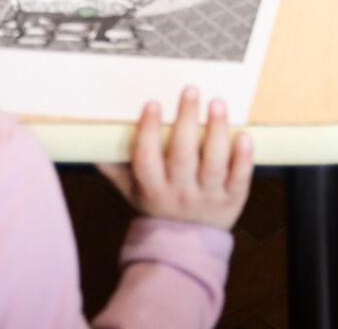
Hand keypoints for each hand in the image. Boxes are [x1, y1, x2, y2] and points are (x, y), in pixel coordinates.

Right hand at [98, 89, 253, 231]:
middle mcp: (180, 193)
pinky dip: (244, 158)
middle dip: (186, 121)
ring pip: (214, 164)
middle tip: (190, 90)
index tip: (152, 103)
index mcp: (152, 189)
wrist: (185, 248)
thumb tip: (92, 145)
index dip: (147, 131)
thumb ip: (116, 169)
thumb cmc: (157, 208)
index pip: (146, 159)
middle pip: (182, 156)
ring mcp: (208, 197)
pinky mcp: (232, 200)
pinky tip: (245, 136)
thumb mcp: (132, 192)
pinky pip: (239, 179)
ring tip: (217, 103)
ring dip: (217, 132)